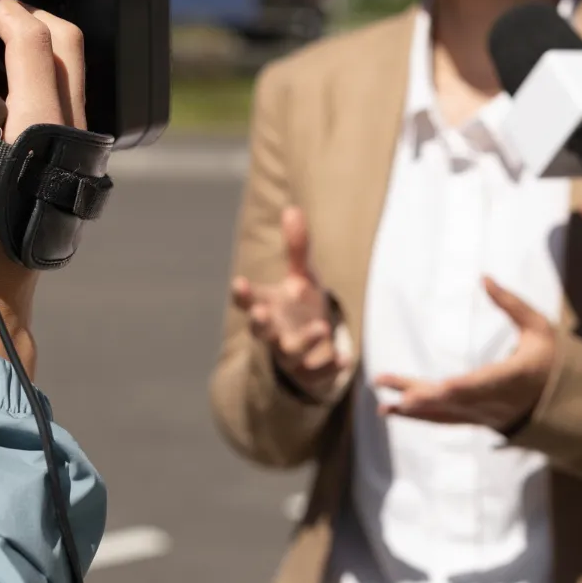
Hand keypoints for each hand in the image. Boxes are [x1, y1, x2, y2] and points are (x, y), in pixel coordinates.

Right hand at [0, 0, 85, 375]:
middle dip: (25, 13)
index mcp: (40, 136)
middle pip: (67, 45)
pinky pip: (65, 95)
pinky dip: (38, 69)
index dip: (1, 9)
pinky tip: (0, 77)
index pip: (34, 45)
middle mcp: (72, 137)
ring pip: (72, 69)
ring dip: (34, 39)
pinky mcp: (71, 162)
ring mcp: (78, 149)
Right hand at [231, 207, 349, 401]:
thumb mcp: (302, 277)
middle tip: (261, 313)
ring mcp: (291, 355)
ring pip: (290, 353)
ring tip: (323, 328)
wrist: (315, 349)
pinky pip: (318, 373)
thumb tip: (292, 209)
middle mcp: (274, 332)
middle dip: (260, 323)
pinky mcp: (311, 373)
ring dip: (304, 341)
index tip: (238, 283)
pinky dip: (330, 366)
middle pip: (260, 331)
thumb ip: (297, 248)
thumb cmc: (301, 306)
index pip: (248, 300)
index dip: (242, 294)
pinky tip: (343, 358)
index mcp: (268, 306)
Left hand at [374, 278, 554, 432]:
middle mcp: (497, 402)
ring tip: (384, 405)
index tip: (442, 388)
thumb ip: (511, 304)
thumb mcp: (539, 327)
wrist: (566, 405)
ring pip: (446, 415)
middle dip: (426, 398)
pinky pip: (445, 420)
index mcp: (516, 378)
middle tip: (397, 394)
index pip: (486, 384)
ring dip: (414, 410)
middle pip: (457, 402)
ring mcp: (485, 415)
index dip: (463, 388)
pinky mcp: (476, 419)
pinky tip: (395, 409)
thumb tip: (484, 277)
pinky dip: (420, 416)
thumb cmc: (552, 360)